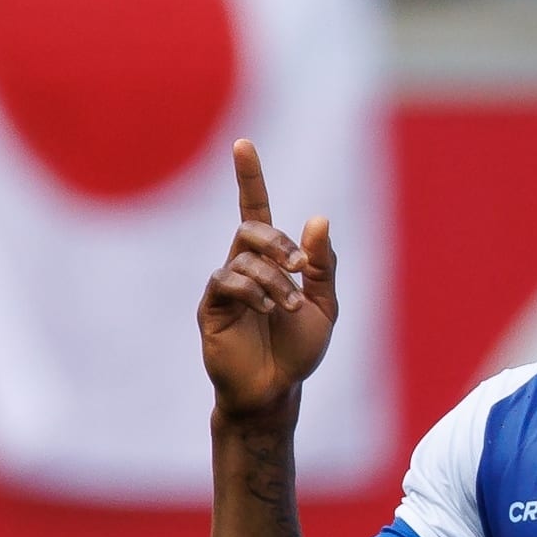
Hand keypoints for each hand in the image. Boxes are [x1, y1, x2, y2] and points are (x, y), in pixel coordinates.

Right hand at [198, 139, 338, 420]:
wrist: (276, 392)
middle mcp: (243, 267)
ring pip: (244, 258)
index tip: (242, 144)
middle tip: (300, 268)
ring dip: (275, 279)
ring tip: (291, 308)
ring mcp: (225, 288)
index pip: (254, 210)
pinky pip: (226, 281)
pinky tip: (268, 310)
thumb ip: (322, 265)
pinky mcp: (211, 309)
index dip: (248, 178)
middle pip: (250, 228)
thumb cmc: (298, 351)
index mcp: (270, 262)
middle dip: (278, 242)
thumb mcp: (325, 306)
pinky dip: (253, 290)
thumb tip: (317, 219)